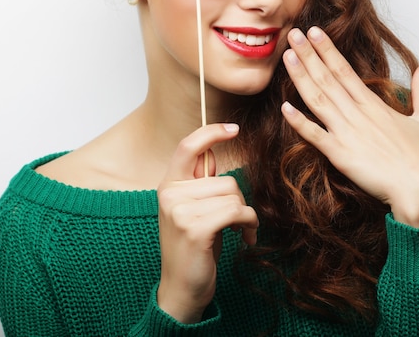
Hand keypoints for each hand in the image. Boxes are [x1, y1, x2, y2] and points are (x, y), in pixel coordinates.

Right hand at [156, 123, 258, 322]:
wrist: (181, 290)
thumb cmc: (194, 248)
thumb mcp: (193, 211)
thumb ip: (201, 184)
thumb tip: (214, 153)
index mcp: (169, 185)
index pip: (188, 146)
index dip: (211, 132)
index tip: (234, 129)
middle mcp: (170, 194)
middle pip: (225, 179)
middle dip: (239, 201)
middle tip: (236, 222)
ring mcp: (180, 211)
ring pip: (233, 196)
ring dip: (245, 215)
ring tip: (238, 231)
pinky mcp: (195, 228)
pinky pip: (237, 212)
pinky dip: (249, 225)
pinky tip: (245, 239)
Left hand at [281, 27, 418, 228]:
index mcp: (376, 106)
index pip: (345, 70)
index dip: (327, 51)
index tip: (314, 33)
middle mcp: (359, 115)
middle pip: (328, 79)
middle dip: (309, 55)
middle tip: (293, 34)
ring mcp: (349, 134)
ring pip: (318, 100)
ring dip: (301, 78)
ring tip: (287, 56)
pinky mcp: (342, 156)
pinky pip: (316, 137)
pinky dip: (299, 123)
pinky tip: (284, 108)